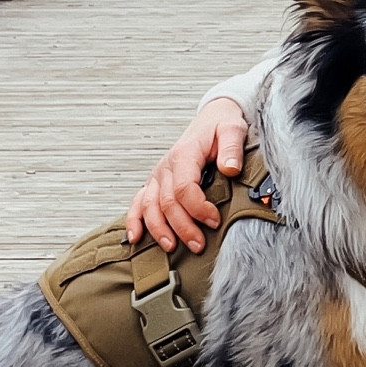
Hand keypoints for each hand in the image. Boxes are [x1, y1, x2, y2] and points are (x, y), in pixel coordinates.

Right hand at [125, 98, 247, 252]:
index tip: (214, 220)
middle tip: (199, 245)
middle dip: (182, 227)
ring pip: (150, 207)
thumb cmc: (221, 126)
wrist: (212, 118)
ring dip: (159, 229)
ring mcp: (158, 176)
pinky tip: (134, 237)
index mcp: (184, 154)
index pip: (184, 188)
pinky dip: (133, 220)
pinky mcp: (155, 182)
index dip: (197, 208)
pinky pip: (138, 202)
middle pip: (167, 203)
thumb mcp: (232, 129)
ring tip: (171, 248)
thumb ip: (232, 148)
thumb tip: (230, 168)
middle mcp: (166, 167)